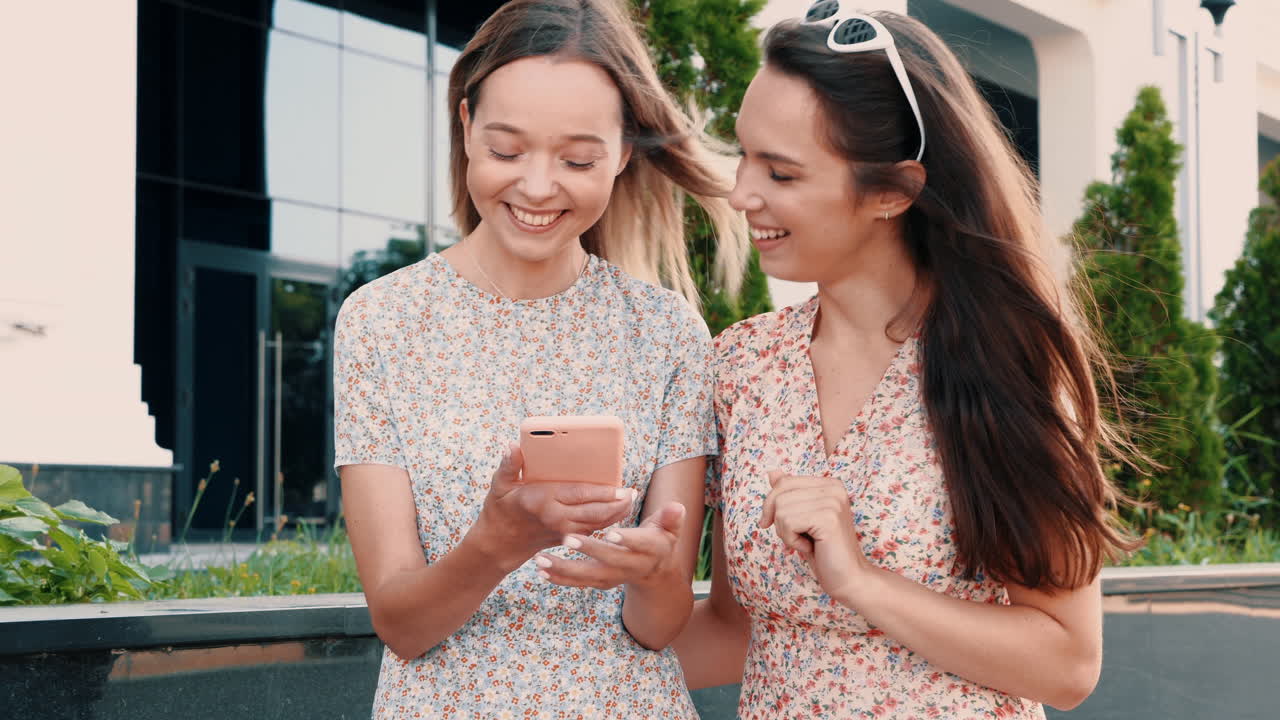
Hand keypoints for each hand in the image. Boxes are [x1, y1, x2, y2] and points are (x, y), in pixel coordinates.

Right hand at [467, 444, 637, 571]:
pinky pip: (593, 530)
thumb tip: (512, 446)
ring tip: (631, 499)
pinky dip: (608, 521)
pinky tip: (619, 511)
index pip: (578, 495)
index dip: (601, 492)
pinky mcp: (567, 537)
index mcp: (542, 500)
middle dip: (616, 503)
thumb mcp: (499, 485)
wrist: (498, 544)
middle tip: (633, 492)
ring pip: (597, 523)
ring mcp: (563, 531)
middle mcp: (555, 517)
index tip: (620, 487)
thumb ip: (509, 465)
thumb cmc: (500, 509)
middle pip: (594, 512)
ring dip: (617, 513)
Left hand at [536, 501, 686, 590]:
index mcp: (649, 549)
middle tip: (567, 539)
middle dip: (588, 551)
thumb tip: (677, 507)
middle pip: (609, 561)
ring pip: (588, 576)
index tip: (611, 533)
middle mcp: (631, 566)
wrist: (656, 572)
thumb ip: (671, 518)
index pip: (638, 544)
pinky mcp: (599, 581)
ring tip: (541, 560)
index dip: (626, 540)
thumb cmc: (659, 539)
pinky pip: (578, 583)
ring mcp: (613, 577)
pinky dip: (559, 578)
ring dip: (564, 569)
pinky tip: (541, 571)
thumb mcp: (670, 528)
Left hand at [759, 470, 870, 601]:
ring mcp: (833, 501)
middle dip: (778, 521)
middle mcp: (834, 488)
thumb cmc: (824, 551)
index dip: (770, 504)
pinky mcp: (829, 517)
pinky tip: (810, 547)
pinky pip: (787, 523)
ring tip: (807, 543)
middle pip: (779, 494)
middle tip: (796, 538)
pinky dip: (791, 540)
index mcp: (830, 484)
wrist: (849, 579)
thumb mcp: (800, 519)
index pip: (785, 482)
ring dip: (786, 533)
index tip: (770, 523)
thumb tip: (772, 471)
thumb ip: (789, 494)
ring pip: (781, 509)